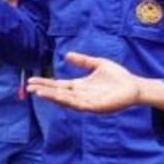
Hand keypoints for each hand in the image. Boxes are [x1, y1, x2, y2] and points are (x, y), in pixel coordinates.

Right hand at [27, 52, 145, 112]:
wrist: (135, 86)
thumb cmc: (118, 76)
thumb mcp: (98, 64)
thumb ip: (83, 61)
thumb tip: (66, 55)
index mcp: (79, 86)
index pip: (58, 85)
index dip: (45, 84)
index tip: (31, 80)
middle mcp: (80, 95)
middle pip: (58, 93)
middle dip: (44, 91)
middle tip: (29, 87)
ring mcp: (87, 102)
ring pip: (65, 100)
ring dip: (52, 97)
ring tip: (39, 93)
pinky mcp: (95, 107)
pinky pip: (78, 105)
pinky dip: (67, 101)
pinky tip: (58, 98)